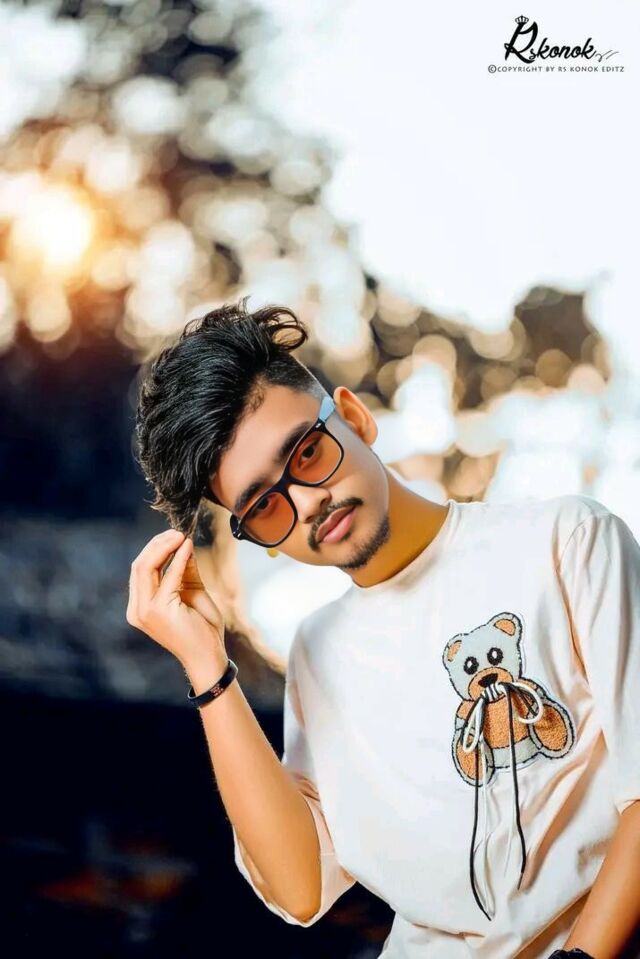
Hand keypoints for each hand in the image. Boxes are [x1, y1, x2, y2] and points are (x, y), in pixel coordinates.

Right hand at [127, 529, 225, 665]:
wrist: (209, 656)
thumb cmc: (202, 628)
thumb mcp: (191, 591)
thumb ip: (183, 569)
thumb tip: (183, 543)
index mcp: (140, 606)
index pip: (140, 570)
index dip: (155, 549)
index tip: (174, 535)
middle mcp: (137, 609)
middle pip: (139, 565)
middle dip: (157, 544)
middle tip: (177, 532)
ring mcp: (145, 611)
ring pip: (145, 567)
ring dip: (164, 547)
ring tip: (180, 536)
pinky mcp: (159, 610)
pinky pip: (168, 576)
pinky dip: (178, 559)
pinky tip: (187, 547)